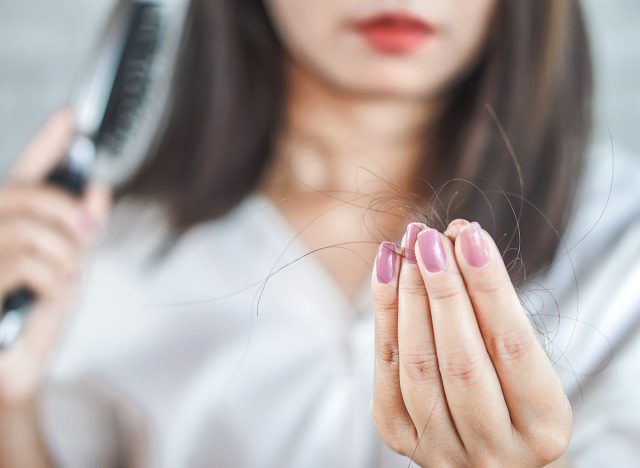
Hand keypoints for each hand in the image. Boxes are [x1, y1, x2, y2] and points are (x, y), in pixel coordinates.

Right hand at [0, 110, 110, 407]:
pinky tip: (52, 296)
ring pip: (27, 228)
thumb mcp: (72, 269)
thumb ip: (80, 230)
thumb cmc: (38, 320)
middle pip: (23, 192)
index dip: (47, 143)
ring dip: (62, 254)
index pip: (26, 173)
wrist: (14, 372)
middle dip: (65, 208)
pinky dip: (53, 279)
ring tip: (67, 279)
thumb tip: (99, 187)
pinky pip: (24, 263)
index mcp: (11, 225)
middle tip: (90, 232)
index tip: (71, 114)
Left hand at [370, 220, 571, 466]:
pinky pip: (387, 372)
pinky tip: (386, 272)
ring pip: (418, 366)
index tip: (471, 236)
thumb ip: (496, 313)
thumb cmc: (515, 395)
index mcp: (541, 429)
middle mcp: (494, 450)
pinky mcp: (401, 437)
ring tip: (409, 248)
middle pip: (460, 360)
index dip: (489, 287)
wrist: (491, 449)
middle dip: (442, 289)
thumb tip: (459, 240)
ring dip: (409, 297)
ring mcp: (442, 450)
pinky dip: (385, 316)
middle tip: (431, 238)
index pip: (512, 347)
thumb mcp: (527, 364)